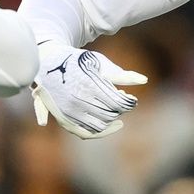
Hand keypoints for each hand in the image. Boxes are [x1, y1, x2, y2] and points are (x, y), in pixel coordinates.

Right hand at [31, 42, 146, 139]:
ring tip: (113, 113)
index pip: (118, 104)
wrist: (48, 60)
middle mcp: (77, 102)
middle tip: (120, 100)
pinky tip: (103, 127)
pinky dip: (93, 133)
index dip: (128, 102)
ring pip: (96, 128)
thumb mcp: (100, 63)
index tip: (130, 98)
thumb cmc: (78, 60)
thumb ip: (122, 75)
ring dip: (108, 123)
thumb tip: (145, 80)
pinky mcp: (61, 117)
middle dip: (118, 109)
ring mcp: (68, 112)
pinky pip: (80, 132)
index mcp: (89, 87)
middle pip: (108, 116)